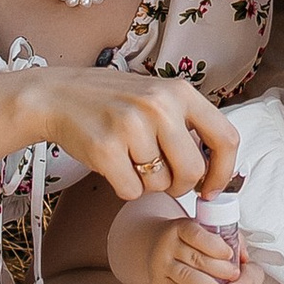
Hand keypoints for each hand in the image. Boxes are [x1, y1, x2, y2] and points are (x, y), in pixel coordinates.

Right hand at [19, 67, 236, 205]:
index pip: (225, 138)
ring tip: (131, 161)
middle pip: (193, 170)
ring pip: (160, 184)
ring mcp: (132, 126)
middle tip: (165, 180)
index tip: (211, 188)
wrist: (58, 95)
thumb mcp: (157, 97)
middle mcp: (159, 105)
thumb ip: (187, 124)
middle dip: (181, 186)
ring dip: (148, 185)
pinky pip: (132, 191)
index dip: (223, 172)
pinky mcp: (106, 148)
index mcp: (180, 92)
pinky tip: (114, 166)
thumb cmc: (113, 102)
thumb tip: (216, 169)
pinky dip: (125, 188)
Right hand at [148, 216, 244, 283]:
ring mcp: (161, 265)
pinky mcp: (160, 283)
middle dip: (220, 270)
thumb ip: (228, 238)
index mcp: (179, 227)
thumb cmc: (187, 239)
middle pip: (196, 259)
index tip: (231, 254)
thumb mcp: (204, 230)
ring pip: (188, 278)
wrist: (154, 245)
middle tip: (235, 275)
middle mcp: (167, 245)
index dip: (216, 246)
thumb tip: (244, 257)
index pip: (197, 235)